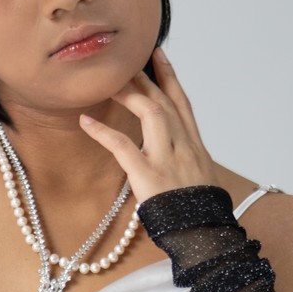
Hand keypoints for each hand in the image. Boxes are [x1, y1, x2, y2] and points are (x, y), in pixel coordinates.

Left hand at [78, 47, 216, 206]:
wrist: (207, 236)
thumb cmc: (202, 216)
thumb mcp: (200, 184)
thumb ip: (185, 166)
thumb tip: (172, 159)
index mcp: (196, 149)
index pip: (183, 104)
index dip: (170, 77)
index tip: (158, 55)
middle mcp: (184, 147)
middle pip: (165, 102)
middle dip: (146, 78)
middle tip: (126, 60)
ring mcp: (168, 160)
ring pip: (151, 114)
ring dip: (129, 95)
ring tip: (109, 83)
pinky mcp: (150, 176)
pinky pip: (123, 148)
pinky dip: (103, 132)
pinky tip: (86, 121)